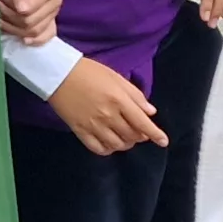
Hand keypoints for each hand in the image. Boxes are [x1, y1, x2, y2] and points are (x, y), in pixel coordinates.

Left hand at [0, 0, 61, 42]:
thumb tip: (24, 11)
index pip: (30, 10)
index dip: (12, 8)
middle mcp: (55, 2)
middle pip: (31, 23)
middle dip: (10, 16)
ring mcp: (53, 15)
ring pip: (32, 33)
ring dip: (13, 27)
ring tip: (3, 14)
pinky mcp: (49, 25)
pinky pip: (44, 39)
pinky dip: (31, 40)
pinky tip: (21, 39)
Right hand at [49, 59, 168, 155]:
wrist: (59, 74)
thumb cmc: (89, 71)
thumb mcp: (116, 77)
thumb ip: (135, 95)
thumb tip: (151, 112)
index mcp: (119, 100)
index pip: (143, 123)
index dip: (155, 134)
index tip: (164, 141)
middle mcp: (108, 115)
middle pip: (131, 136)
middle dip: (140, 136)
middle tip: (140, 132)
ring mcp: (93, 125)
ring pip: (117, 145)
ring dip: (126, 143)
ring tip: (125, 137)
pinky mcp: (80, 131)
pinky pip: (98, 149)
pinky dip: (108, 149)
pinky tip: (110, 143)